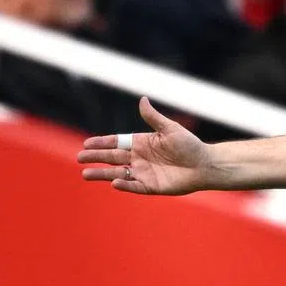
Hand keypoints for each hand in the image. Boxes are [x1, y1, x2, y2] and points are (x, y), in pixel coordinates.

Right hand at [78, 97, 216, 194]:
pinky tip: (114, 182)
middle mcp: (139, 158)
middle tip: (80, 157)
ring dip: (102, 174)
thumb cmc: (190, 145)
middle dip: (96, 157)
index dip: (102, 143)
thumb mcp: (170, 129)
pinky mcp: (150, 186)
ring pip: (117, 173)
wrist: (204, 164)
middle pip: (112, 157)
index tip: (87, 143)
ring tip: (85, 174)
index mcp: (142, 143)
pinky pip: (133, 186)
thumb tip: (142, 99)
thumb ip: (153, 118)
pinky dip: (124, 184)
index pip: (117, 142)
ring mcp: (143, 173)